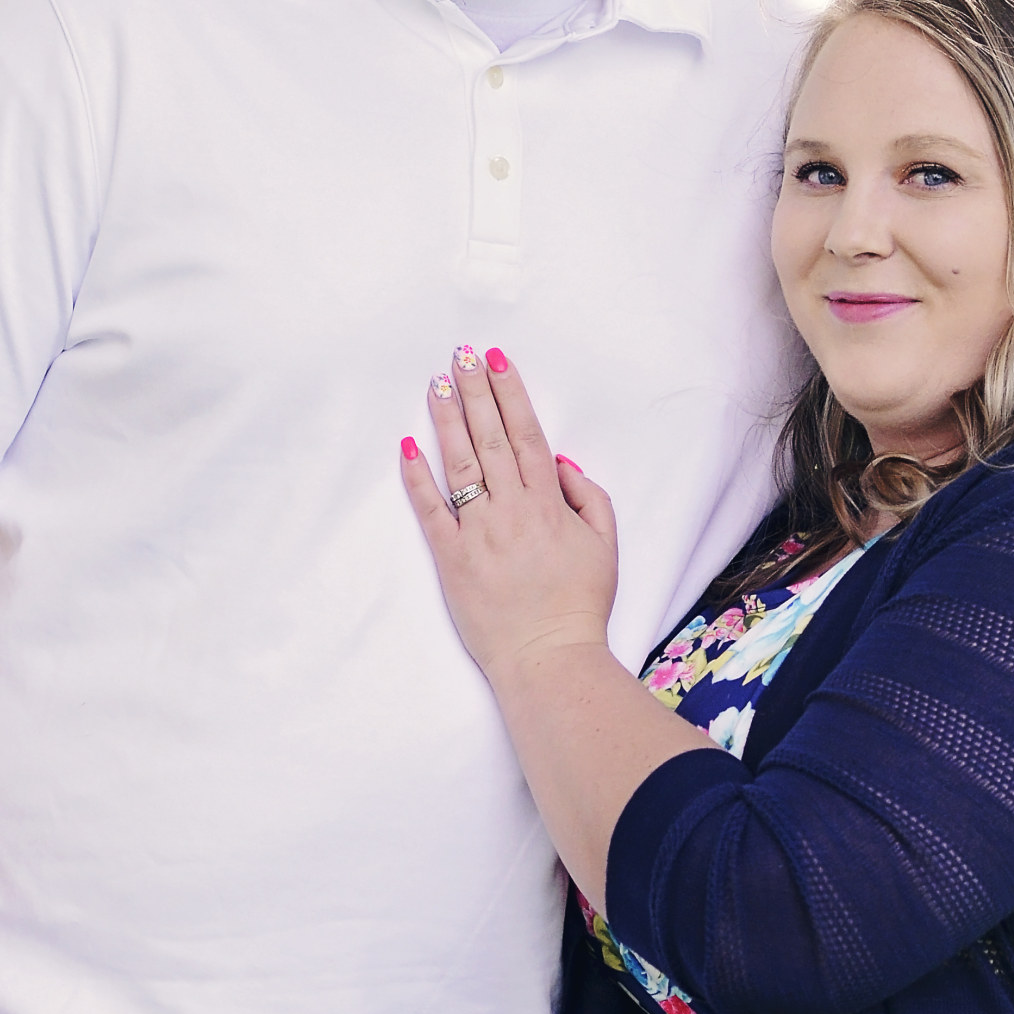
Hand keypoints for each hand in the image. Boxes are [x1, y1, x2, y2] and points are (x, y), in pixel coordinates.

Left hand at [401, 346, 617, 683]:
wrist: (549, 657)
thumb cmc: (579, 605)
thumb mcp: (605, 545)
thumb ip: (589, 497)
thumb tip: (561, 463)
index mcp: (549, 502)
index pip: (526, 434)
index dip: (510, 393)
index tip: (496, 361)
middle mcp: (511, 509)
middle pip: (490, 437)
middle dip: (475, 391)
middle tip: (460, 355)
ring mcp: (478, 532)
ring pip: (460, 463)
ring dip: (447, 420)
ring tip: (436, 384)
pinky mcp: (451, 559)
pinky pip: (430, 510)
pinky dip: (417, 478)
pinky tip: (408, 446)